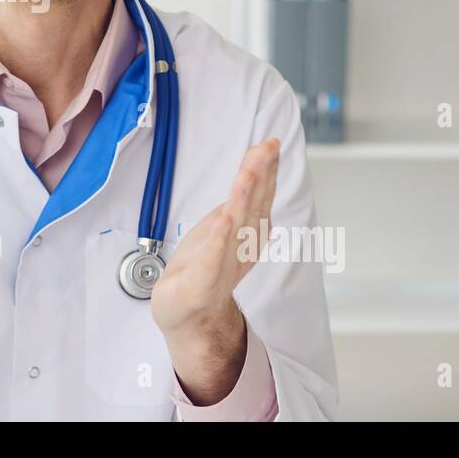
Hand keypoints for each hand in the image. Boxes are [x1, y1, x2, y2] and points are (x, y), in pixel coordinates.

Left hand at [150, 138, 279, 340]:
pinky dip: (220, 240)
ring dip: (242, 200)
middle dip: (260, 175)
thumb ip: (241, 198)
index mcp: (249, 232)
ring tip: (247, 174)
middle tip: (267, 147)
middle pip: (253, 205)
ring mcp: (225, 264)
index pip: (260, 195)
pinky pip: (214, 258)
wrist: (187, 314)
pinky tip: (224, 221)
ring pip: (236, 227)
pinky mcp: (204, 283)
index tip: (271, 143)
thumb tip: (257, 162)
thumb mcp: (224, 224)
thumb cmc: (205, 267)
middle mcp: (243, 247)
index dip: (267, 168)